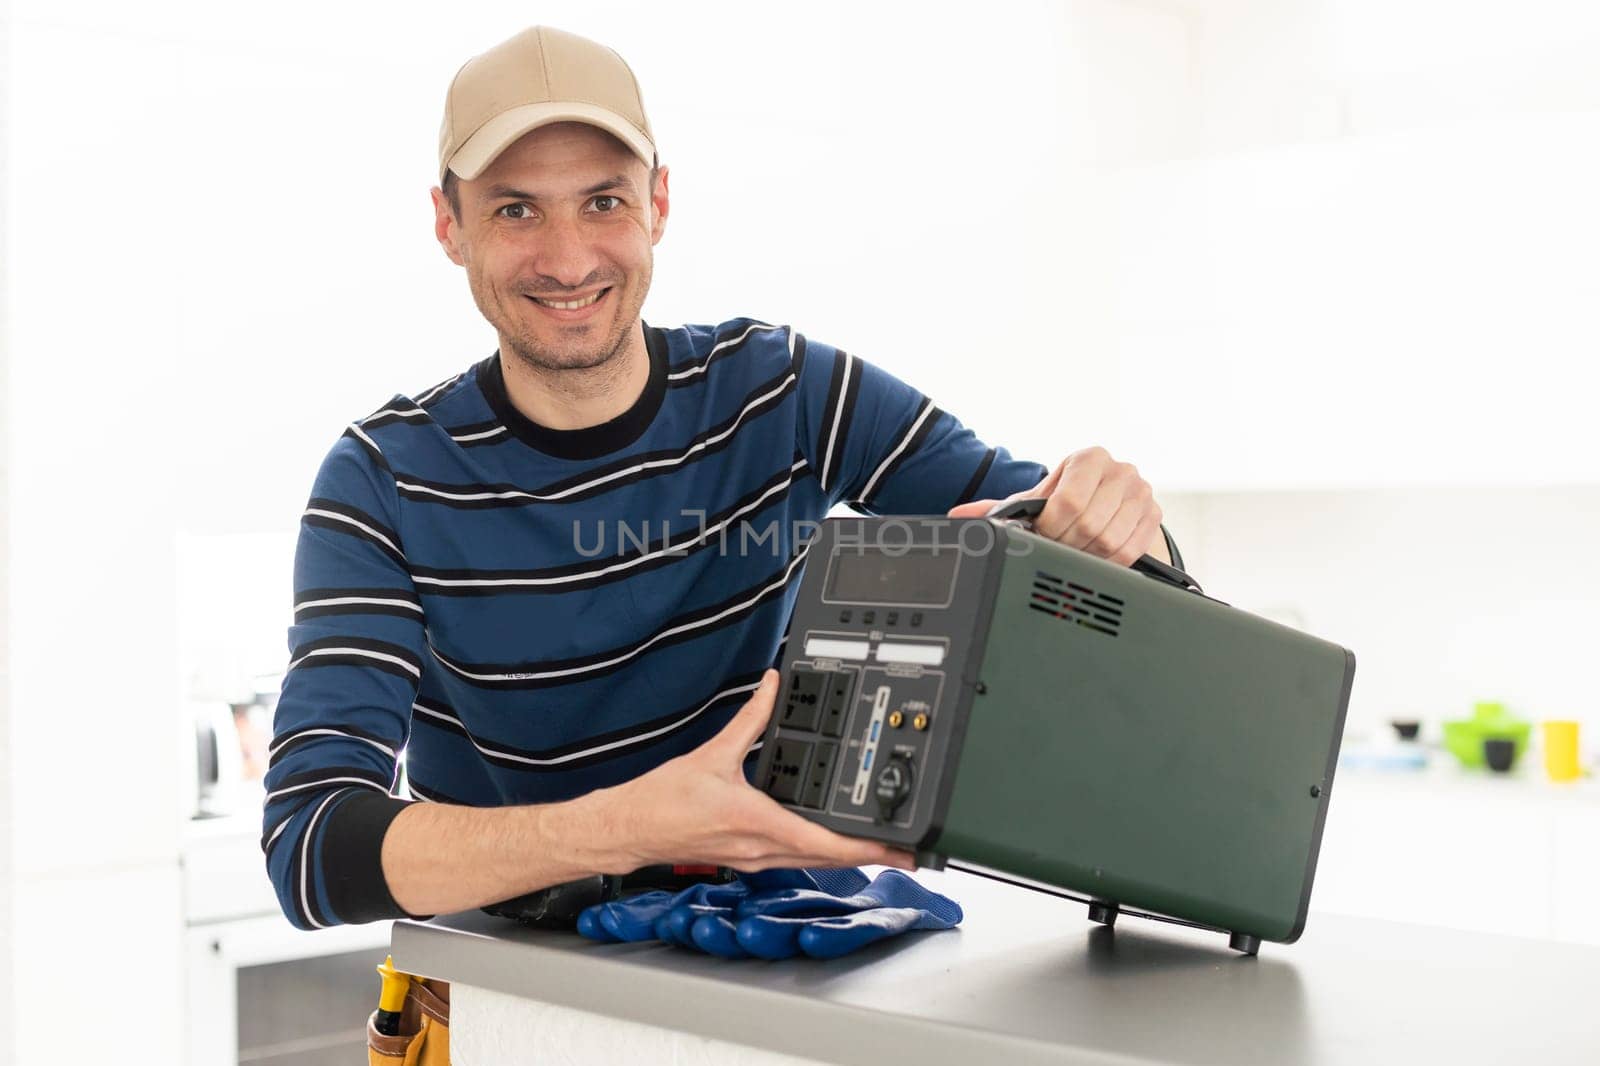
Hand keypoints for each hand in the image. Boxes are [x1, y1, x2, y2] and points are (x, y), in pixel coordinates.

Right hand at [604, 671, 915, 873]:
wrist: (630, 829)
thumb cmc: (661, 802)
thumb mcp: (712, 753)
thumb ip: (750, 718)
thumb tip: (772, 687)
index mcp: (757, 822)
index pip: (824, 842)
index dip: (865, 847)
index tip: (896, 848)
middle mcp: (761, 849)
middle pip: (829, 859)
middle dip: (870, 854)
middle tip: (907, 849)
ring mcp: (755, 858)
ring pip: (813, 862)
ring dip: (848, 855)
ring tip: (880, 846)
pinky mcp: (747, 858)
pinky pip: (794, 858)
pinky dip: (820, 851)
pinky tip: (830, 839)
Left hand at [947, 446, 1165, 566]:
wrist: (1108, 497)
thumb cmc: (1067, 496)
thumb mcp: (1038, 497)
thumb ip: (1001, 507)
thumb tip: (959, 518)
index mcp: (1090, 458)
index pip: (1070, 500)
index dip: (1052, 527)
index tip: (1044, 534)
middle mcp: (1120, 470)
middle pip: (1090, 524)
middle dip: (1067, 543)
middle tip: (1056, 547)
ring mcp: (1142, 492)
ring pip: (1110, 540)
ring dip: (1087, 554)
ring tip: (1074, 550)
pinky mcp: (1154, 515)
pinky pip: (1130, 550)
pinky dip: (1109, 561)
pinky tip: (1096, 556)